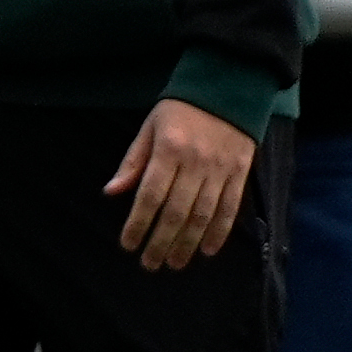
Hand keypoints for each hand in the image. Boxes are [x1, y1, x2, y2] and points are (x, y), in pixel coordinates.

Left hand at [107, 97, 259, 267]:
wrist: (229, 88)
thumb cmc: (180, 109)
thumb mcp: (149, 128)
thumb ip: (133, 162)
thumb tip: (111, 193)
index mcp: (168, 150)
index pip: (149, 196)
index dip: (138, 224)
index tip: (128, 244)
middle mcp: (195, 163)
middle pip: (176, 212)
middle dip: (161, 242)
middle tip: (150, 264)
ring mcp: (220, 169)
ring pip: (203, 215)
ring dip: (188, 243)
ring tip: (175, 263)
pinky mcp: (240, 173)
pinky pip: (231, 208)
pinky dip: (219, 232)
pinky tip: (207, 250)